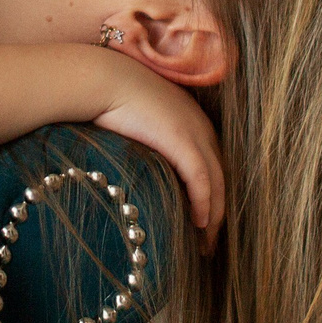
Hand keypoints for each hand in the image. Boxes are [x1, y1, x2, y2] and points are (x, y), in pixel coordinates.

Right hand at [90, 57, 223, 253]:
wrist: (101, 79)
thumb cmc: (109, 98)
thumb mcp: (136, 121)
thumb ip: (147, 142)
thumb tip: (140, 167)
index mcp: (191, 119)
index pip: (212, 163)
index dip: (212, 193)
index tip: (204, 220)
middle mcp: (201, 125)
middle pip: (220, 175)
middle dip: (218, 210)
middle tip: (209, 240)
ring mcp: (195, 132)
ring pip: (217, 182)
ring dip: (214, 215)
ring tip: (206, 242)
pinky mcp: (183, 140)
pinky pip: (201, 180)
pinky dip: (204, 204)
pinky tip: (200, 224)